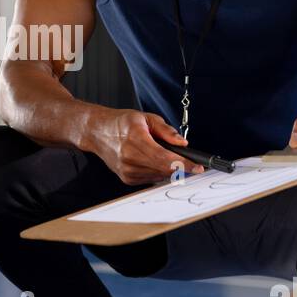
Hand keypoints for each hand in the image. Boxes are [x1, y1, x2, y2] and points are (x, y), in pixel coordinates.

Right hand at [85, 108, 203, 184]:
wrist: (98, 132)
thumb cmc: (121, 123)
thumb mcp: (146, 118)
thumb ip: (166, 131)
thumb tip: (183, 143)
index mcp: (135, 140)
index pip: (165, 158)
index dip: (184, 164)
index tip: (198, 167)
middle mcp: (129, 158)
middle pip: (164, 169)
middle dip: (180, 166)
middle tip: (188, 161)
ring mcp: (127, 171)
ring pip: (159, 175)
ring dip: (167, 168)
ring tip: (159, 153)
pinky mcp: (127, 179)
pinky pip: (151, 178)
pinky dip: (157, 170)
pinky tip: (151, 160)